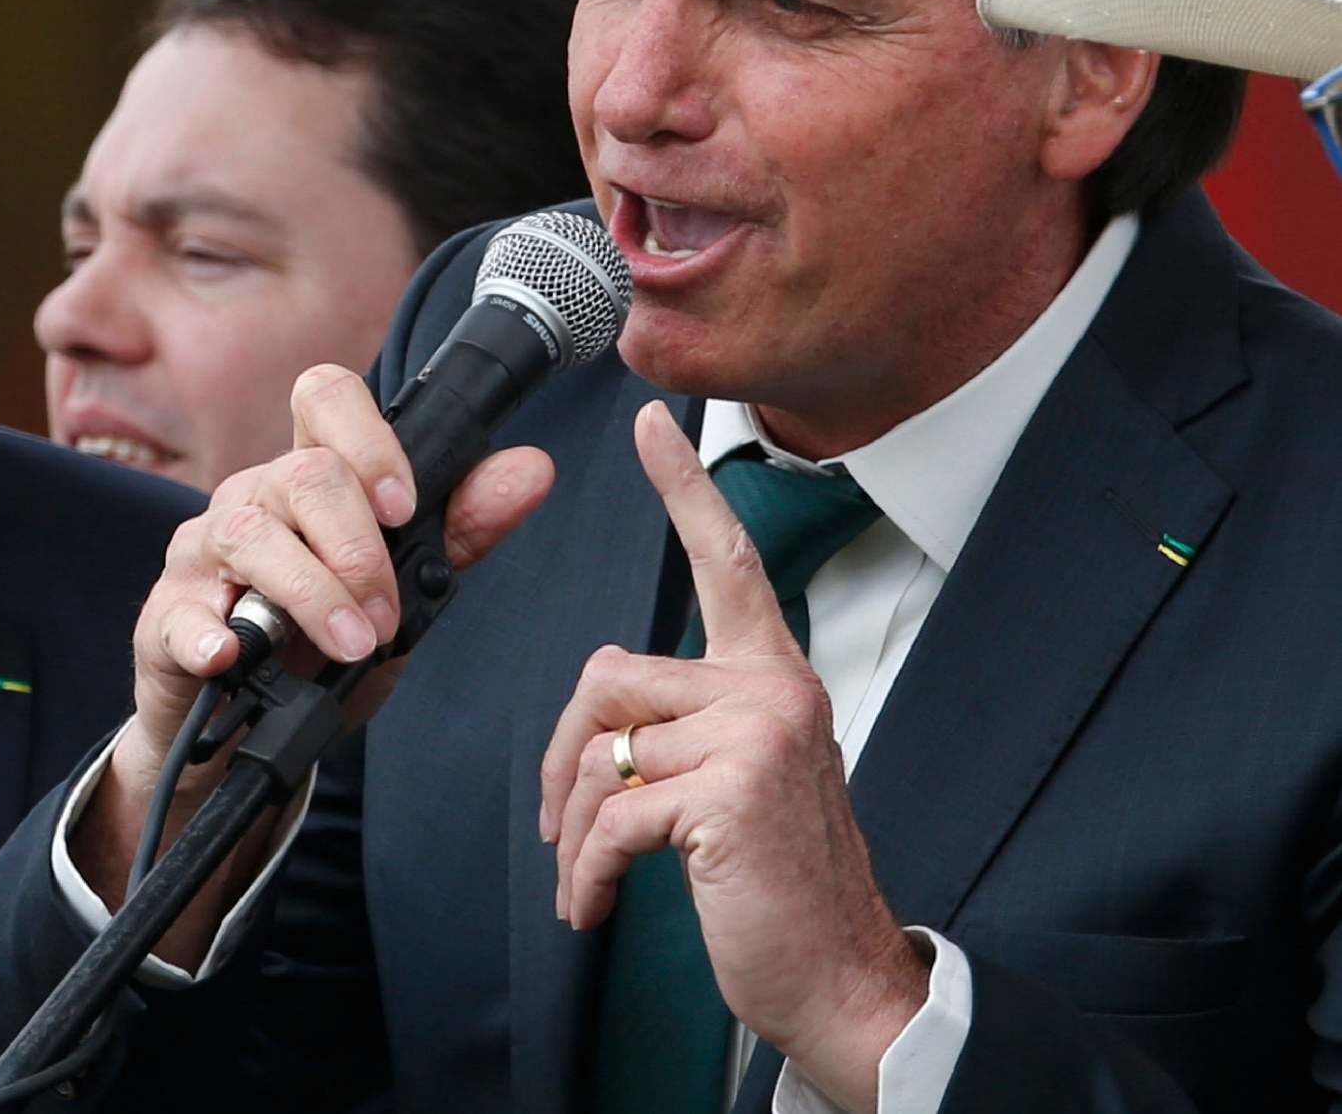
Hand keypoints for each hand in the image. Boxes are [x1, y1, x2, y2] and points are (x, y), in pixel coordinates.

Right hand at [73, 362, 551, 947]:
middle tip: (386, 616)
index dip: (367, 438)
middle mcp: (251, 500)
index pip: (325, 398)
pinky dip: (209, 633)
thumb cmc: (317, 649)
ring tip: (350, 644)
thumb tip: (532, 468)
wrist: (242, 733)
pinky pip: (181, 612)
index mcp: (308, 480)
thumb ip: (459, 531)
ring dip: (312, 593)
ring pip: (250, 534)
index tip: (404, 505)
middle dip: (361, 548)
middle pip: (302, 474)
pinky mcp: (164, 619)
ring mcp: (202, 556)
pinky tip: (233, 654)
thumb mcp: (400, 595)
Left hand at [538, 402, 927, 1112]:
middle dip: (565, 760)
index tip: (650, 425)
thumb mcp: (736, 780)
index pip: (726, 565)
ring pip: (602, 751)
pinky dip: (589, 870)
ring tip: (588, 879)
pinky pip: (612, 814)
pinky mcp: (729, 793)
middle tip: (565, 826)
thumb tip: (603, 723)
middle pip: (608, 679)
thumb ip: (686, 725)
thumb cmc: (778, 885)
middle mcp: (772, 692)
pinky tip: (597, 907)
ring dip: (576, 830)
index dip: (684, 491)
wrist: (839, 980)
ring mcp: (755, 738)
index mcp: (772, 679)